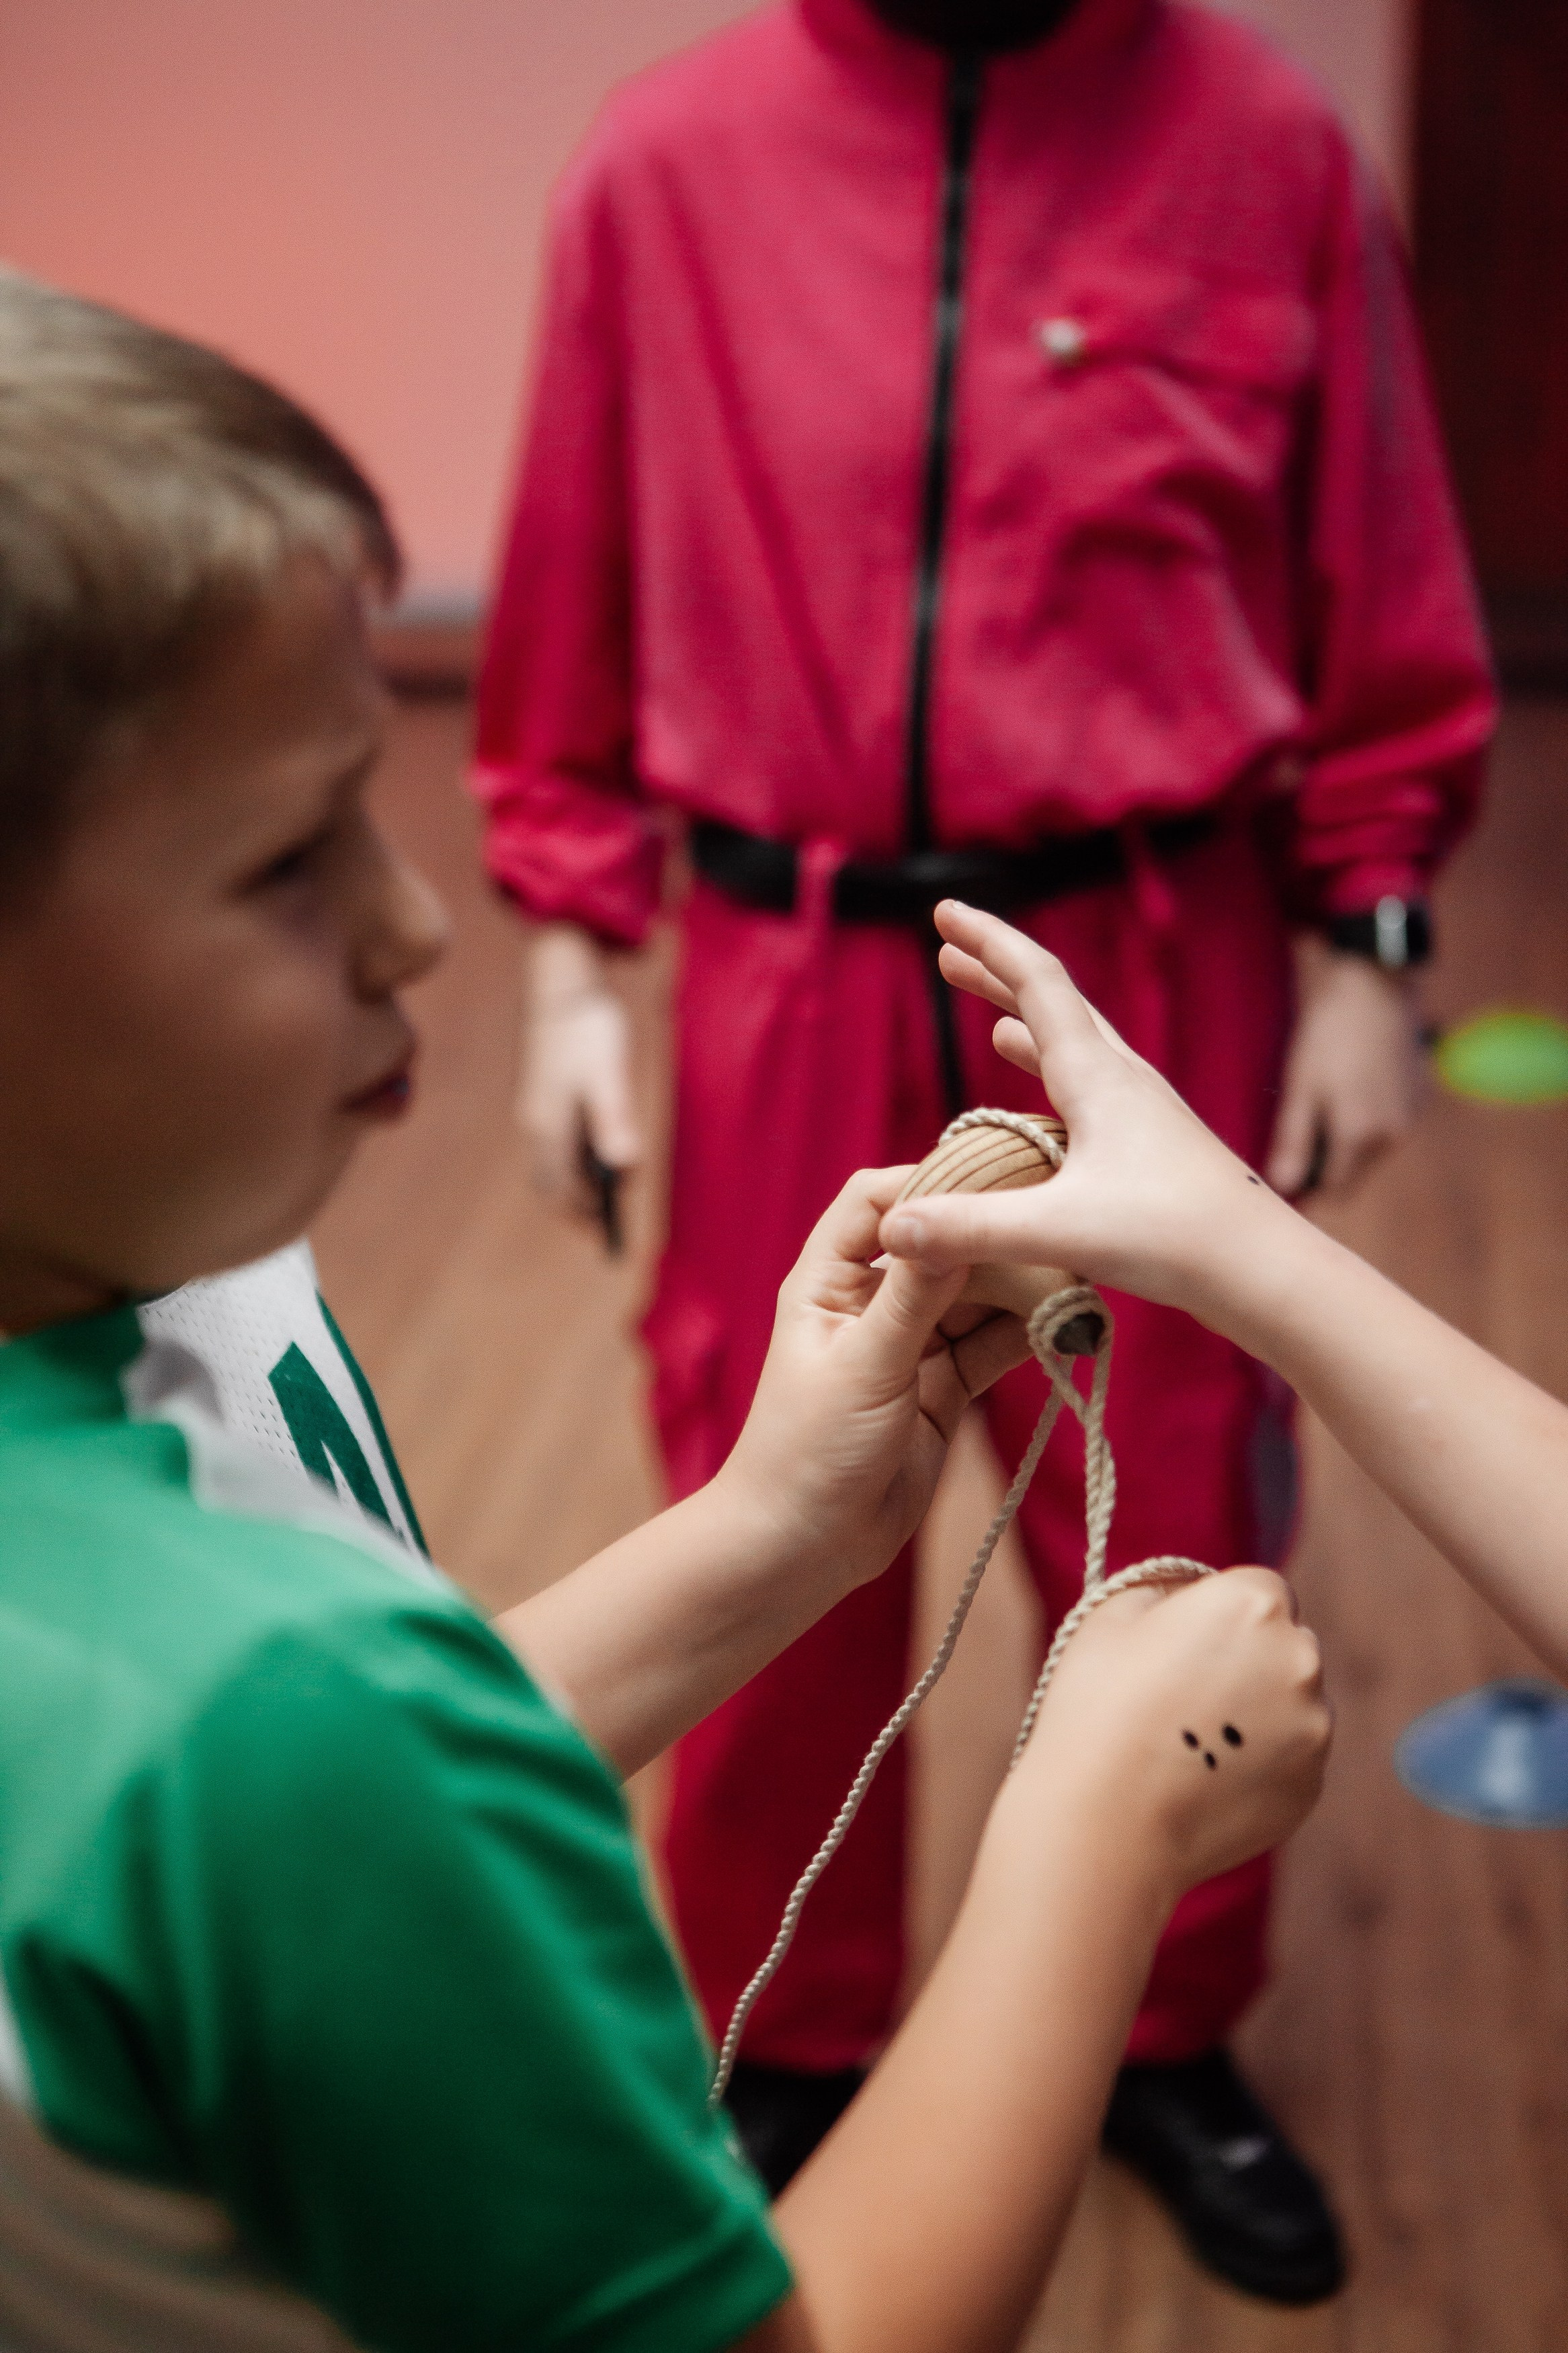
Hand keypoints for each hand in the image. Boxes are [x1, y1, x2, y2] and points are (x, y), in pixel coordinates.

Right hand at [517, 924, 641, 1214]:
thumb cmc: (589, 1026)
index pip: (562, 1187)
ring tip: (604, 1192)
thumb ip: (615, 1119)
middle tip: (604, 1221)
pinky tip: (593, 1152)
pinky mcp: (542, 1094)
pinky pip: (552, 1141)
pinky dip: (570, 1158)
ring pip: (549, 1162)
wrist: (561, 984)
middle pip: (550, 1181)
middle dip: (575, 1204)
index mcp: (551, 1123)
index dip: (584, 1211)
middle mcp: (537, 1121)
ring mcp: (536, 1108)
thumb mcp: (610, 1073)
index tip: (606, 1230)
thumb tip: (624, 1166)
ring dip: (571, 1182)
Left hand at [719, 1168, 1032, 1594]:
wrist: (803, 1547)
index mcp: (828, 1281)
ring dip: (1019, 1287)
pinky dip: (1026, 1333)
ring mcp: (910, 1346)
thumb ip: (914, 1295)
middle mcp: (870, 1304)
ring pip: (974, 1297)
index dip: (929, 1183)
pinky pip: (991, 1346)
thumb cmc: (809, 1450)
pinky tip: (1066, 1321)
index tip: (993, 1176)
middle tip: (1053, 1224)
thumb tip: (954, 1222)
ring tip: (1074, 1275)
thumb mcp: (865, 1363)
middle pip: (938, 1246)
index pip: (876, 1201)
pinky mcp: (942, 1390)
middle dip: (991, 1238)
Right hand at [877, 900, 1292, 1325]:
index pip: (1036, 984)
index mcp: (1098, 1077)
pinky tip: (1047, 1107)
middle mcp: (1124, 1081)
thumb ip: (971, 1226)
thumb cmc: (1173, 1239)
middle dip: (998, 975)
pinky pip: (1094, 1092)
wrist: (1264, 1269)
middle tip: (948, 952)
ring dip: (1028, 1025)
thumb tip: (890, 1225)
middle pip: (1055, 1005)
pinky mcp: (1155, 1148)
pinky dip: (1057, 1080)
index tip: (945, 911)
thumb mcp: (1059, 1230)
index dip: (988, 942)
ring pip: (1078, 1048)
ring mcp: (1144, 1113)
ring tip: (993, 1020)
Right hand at [1013, 1569, 1329, 1898]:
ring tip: (1191, 1742)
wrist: (1103, 1824)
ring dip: (1259, 1710)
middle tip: (1184, 1692)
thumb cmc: (1096, 1708)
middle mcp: (1300, 1657)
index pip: (1259, 1589)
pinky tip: (1206, 1777)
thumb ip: (1166, 1588)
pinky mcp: (1312, 1785)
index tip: (1183, 1644)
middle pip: (1284, 1643)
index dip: (1220, 1613)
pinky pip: (1292, 1757)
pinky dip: (1261, 1760)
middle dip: (1247, 1658)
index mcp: (1254, 1603)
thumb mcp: (1112, 1616)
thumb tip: (1190, 1595)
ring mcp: (1314, 1726)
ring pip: (1292, 1701)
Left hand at [1266, 938, 1427, 1197]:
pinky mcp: (1419, 1096)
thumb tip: (1283, 1188)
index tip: (1282, 1173)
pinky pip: (1387, 1125)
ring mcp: (1410, 1116)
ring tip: (1321, 1103)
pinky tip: (1349, 1087)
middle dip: (1324, 1165)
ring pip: (1371, 1150)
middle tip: (1295, 1133)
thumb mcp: (1301, 1087)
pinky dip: (1366, 1119)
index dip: (1306, 1188)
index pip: (1333, 1191)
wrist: (1376, 985)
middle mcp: (1393, 1135)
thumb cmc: (1329, 1034)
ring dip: (1346, 1141)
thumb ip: (1294, 1141)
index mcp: (1361, 1137)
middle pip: (1353, 1173)